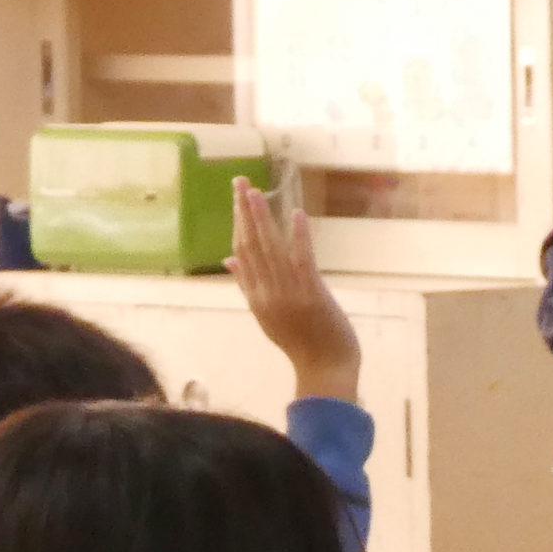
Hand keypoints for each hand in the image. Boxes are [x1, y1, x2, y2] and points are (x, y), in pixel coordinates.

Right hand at [230, 178, 360, 400]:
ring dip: (262, 218)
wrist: (325, 369)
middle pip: (251, 246)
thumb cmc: (302, 343)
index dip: (238, 225)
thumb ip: (248, 285)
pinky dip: (298, 236)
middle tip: (239, 182)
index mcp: (256, 298)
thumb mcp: (267, 316)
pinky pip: (302, 260)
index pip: (241, 254)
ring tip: (254, 191)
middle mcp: (267, 293)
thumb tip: (227, 260)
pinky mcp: (312, 294)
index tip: (237, 200)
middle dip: (244, 212)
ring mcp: (288, 293)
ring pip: (270, 249)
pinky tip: (295, 214)